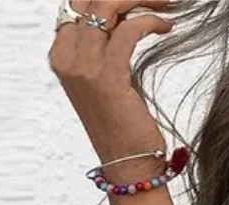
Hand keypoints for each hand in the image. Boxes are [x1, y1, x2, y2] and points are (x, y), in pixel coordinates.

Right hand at [49, 1, 174, 165]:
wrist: (129, 165)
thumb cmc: (124, 125)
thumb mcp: (107, 78)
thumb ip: (104, 47)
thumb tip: (121, 16)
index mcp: (61, 56)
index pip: (77, 3)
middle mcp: (66, 59)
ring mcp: (83, 69)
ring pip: (107, 7)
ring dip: (141, 0)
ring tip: (166, 5)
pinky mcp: (108, 79)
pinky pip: (128, 31)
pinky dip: (150, 21)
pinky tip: (166, 26)